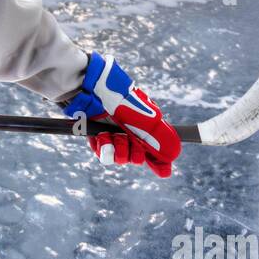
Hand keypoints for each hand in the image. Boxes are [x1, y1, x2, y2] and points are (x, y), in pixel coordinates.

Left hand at [62, 52, 180, 177]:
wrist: (83, 87)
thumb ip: (158, 136)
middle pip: (139, 155)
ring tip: (112, 138)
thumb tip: (174, 154)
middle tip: (131, 142)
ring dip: (119, 150)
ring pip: (122, 157)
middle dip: (135, 153)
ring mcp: (113, 132)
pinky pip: (105, 154)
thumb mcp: (140, 114)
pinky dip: (105, 149)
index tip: (164, 171)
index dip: (159, 159)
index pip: (156, 144)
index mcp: (143, 119)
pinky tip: (102, 138)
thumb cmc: (114, 94)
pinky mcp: (96, 135)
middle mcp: (129, 127)